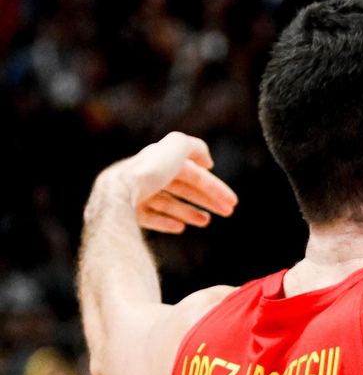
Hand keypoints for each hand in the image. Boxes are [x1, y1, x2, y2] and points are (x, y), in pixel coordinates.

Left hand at [99, 131, 238, 233]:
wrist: (118, 192)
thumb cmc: (149, 171)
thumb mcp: (177, 147)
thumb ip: (195, 147)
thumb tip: (207, 161)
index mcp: (160, 159)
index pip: (194, 173)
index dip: (215, 186)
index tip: (232, 202)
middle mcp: (147, 174)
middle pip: (183, 188)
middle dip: (207, 200)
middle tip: (227, 212)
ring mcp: (136, 193)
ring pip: (168, 203)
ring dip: (189, 212)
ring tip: (206, 222)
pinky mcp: (127, 211)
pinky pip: (150, 217)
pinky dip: (166, 221)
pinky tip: (180, 228)